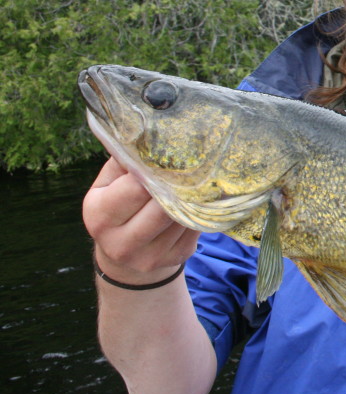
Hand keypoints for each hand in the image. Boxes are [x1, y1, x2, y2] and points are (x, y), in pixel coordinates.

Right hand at [83, 157, 198, 284]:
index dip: (154, 171)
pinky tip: (197, 200)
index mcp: (99, 216)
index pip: (134, 189)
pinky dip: (198, 212)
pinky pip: (194, 229)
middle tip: (191, 165)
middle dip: (177, 185)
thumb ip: (124, 162)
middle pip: (161, 207)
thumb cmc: (118, 206)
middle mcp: (120, 242)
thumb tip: (149, 135)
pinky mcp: (174, 259)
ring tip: (197, 180)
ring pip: (181, 218)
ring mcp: (149, 256)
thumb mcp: (108, 184)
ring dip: (192, 198)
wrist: (124, 254)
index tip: (169, 156)